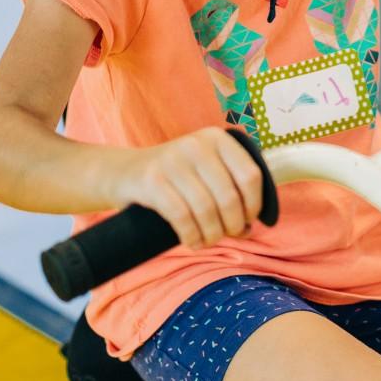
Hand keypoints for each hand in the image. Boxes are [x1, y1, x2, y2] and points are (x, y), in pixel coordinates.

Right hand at [122, 128, 265, 249]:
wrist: (126, 172)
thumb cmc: (176, 177)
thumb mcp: (205, 169)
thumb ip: (229, 188)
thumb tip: (251, 226)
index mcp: (217, 138)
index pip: (250, 175)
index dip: (253, 204)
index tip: (247, 220)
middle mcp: (197, 144)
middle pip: (229, 197)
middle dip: (232, 225)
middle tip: (226, 235)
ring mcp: (173, 161)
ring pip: (206, 209)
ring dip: (212, 234)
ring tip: (208, 240)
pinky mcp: (153, 180)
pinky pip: (182, 217)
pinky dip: (191, 236)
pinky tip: (192, 241)